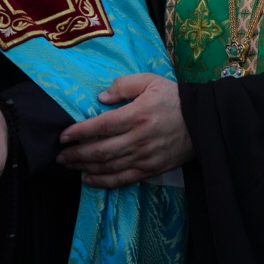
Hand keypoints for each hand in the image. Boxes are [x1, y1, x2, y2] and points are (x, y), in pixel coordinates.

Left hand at [56, 73, 192, 188]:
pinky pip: (123, 179)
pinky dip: (103, 182)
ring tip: (69, 165)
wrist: (204, 122)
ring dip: (84, 168)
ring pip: (108, 167)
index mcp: (136, 115)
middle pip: (100, 151)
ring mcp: (145, 157)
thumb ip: (123, 85)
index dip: (79, 133)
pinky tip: (88, 180)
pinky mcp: (151, 169)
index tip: (63, 136)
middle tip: (60, 154)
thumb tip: (101, 98)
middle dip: (76, 154)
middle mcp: (139, 139)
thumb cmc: (173, 98)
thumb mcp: (149, 81)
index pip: (100, 126)